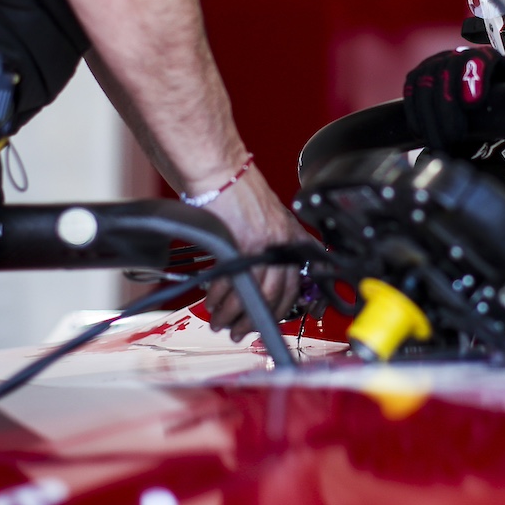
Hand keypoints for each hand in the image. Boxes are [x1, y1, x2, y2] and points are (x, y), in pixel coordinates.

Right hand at [196, 164, 315, 340]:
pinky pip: (232, 282)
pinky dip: (220, 297)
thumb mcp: (268, 216)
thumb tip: (264, 271)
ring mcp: (263, 244)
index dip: (280, 308)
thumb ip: (272, 243)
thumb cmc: (238, 190)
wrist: (221, 172)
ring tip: (220, 322)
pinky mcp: (242, 244)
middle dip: (255, 319)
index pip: (293, 283)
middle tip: (240, 331)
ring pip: (253, 292)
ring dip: (233, 313)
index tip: (267, 321)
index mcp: (290, 236)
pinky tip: (212, 302)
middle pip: (274, 295)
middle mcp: (281, 243)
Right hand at [403, 47, 504, 150]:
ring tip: (440, 144)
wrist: (485, 97)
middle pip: (447, 73)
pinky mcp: (419, 76)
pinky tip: (422, 134)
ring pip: (425, 84)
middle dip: (448, 110)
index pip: (479, 60)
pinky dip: (415, 114)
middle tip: (454, 138)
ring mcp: (436, 63)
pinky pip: (410, 92)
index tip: (474, 103)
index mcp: (488, 57)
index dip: (474, 79)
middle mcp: (459, 54)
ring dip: (430, 119)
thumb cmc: (504, 99)